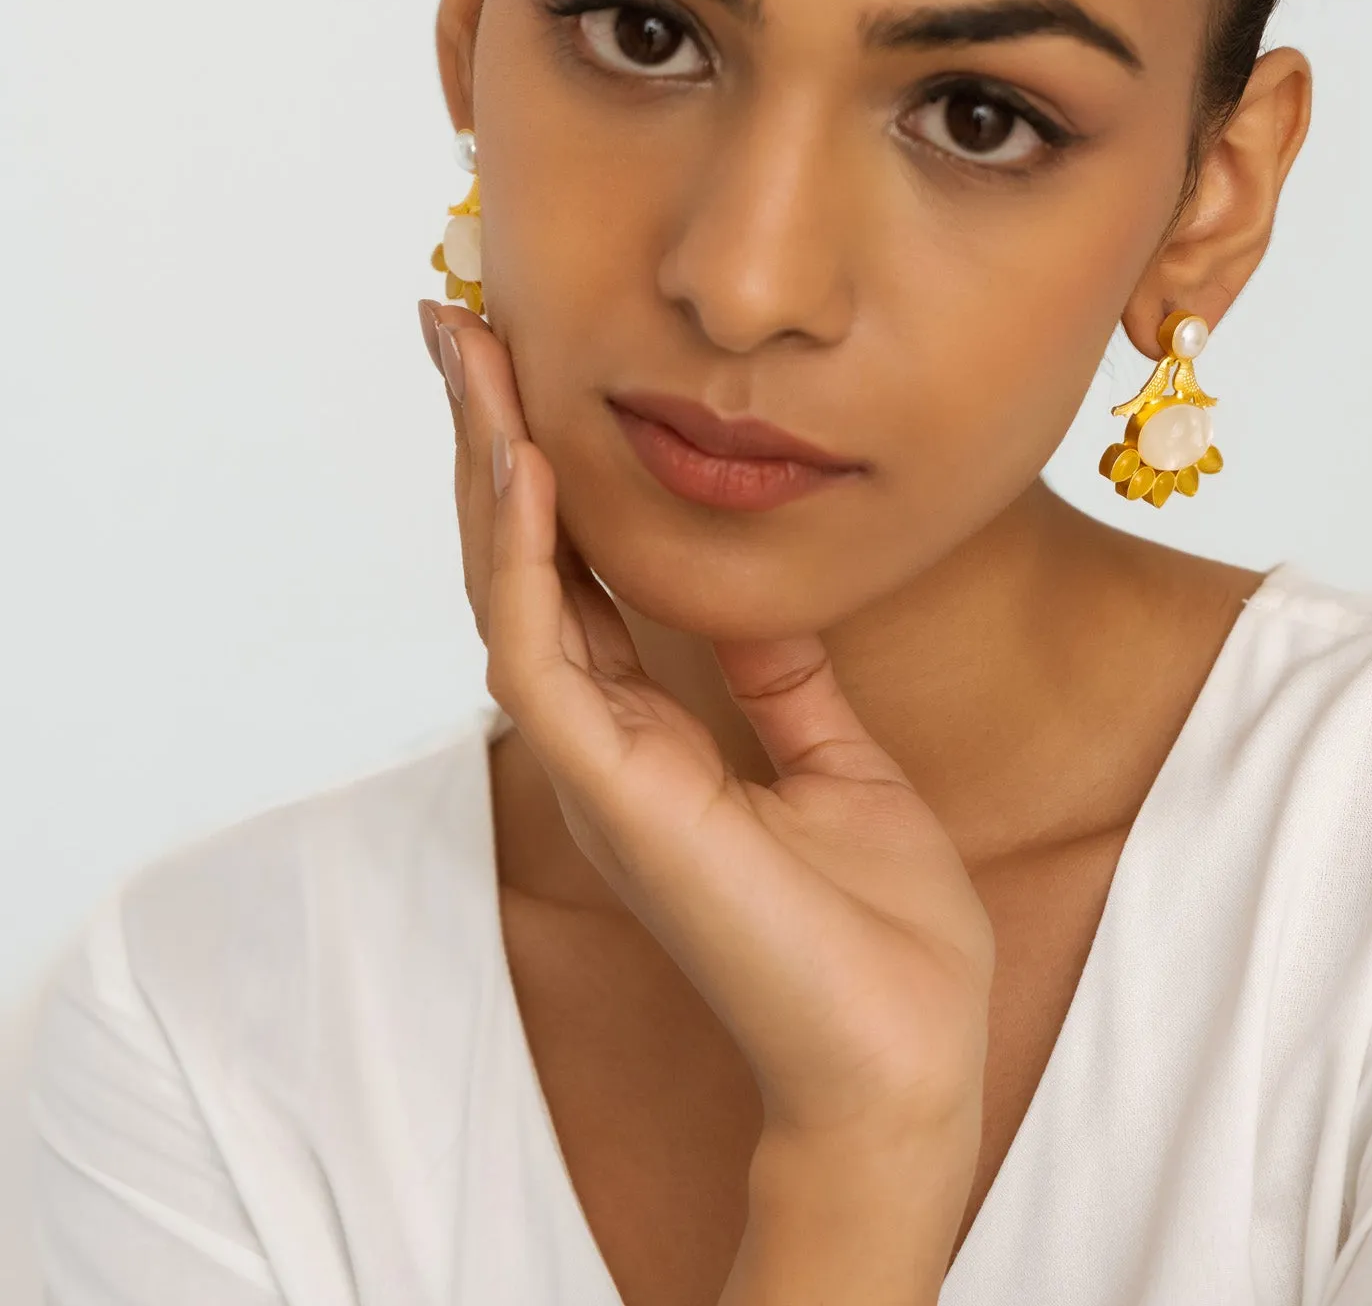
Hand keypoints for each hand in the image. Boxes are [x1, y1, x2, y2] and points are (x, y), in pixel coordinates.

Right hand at [417, 301, 995, 1166]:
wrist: (909, 1046)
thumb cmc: (879, 923)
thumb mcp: (835, 754)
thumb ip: (779, 675)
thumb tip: (748, 595)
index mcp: (653, 732)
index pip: (573, 577)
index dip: (544, 474)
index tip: (530, 369)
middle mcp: (605, 741)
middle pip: (519, 566)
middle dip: (488, 444)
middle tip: (460, 329)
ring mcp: (598, 768)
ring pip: (506, 594)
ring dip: (486, 473)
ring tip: (471, 361)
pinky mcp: (612, 794)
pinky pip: (541, 655)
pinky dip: (525, 559)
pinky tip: (525, 470)